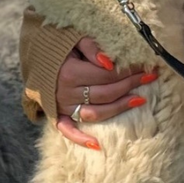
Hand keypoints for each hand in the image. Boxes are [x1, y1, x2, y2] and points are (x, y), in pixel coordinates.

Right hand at [54, 36, 154, 150]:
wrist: (35, 52)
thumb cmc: (57, 42)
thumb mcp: (73, 36)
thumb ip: (91, 46)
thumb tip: (109, 62)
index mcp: (70, 72)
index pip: (107, 75)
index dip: (128, 70)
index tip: (144, 65)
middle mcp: (65, 92)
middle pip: (106, 93)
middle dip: (130, 84)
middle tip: (149, 77)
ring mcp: (61, 105)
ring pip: (96, 113)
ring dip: (119, 108)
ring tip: (139, 100)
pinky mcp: (56, 114)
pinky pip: (67, 130)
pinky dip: (80, 139)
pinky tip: (97, 145)